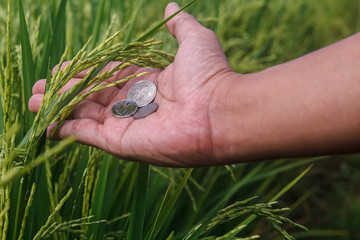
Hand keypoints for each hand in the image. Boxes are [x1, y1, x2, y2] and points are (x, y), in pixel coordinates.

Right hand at [29, 3, 237, 166]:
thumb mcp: (195, 40)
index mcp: (149, 83)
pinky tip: (47, 122)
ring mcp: (127, 126)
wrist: (218, 111)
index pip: (109, 77)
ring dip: (59, 108)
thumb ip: (180, 25)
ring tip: (35, 102)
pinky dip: (66, 129)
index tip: (62, 69)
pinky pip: (87, 135)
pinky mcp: (121, 143)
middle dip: (66, 91)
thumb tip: (170, 7)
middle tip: (40, 88)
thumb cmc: (209, 75)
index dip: (86, 73)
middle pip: (93, 97)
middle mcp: (136, 105)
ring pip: (85, 115)